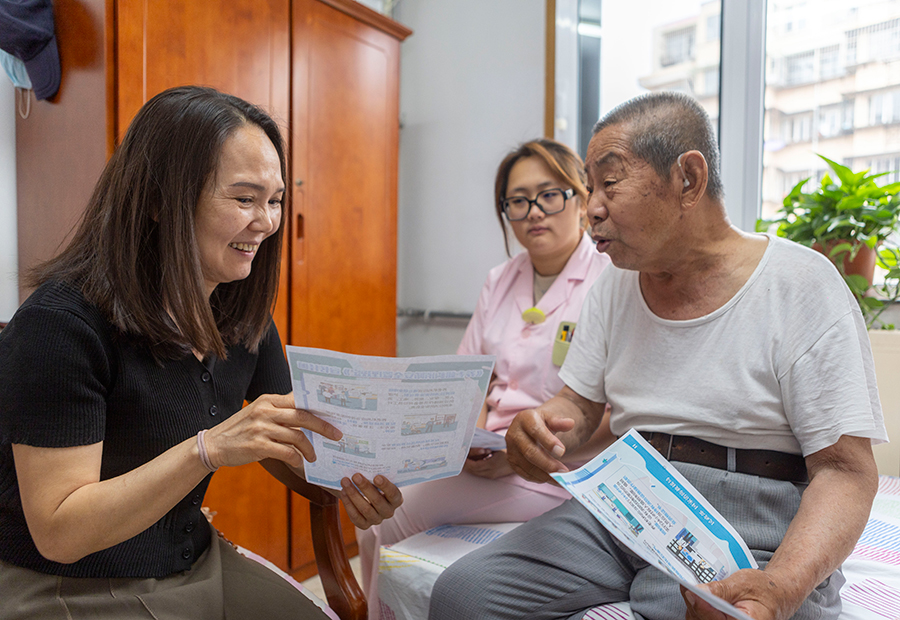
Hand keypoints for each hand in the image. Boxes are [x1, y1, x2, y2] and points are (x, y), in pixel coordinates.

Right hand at [204, 393, 340, 468]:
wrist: (213, 444)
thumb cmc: (241, 430)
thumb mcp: (259, 412)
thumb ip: (280, 411)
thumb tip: (308, 415)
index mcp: (268, 400)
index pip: (299, 399)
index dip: (318, 406)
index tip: (333, 413)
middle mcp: (265, 411)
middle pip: (303, 416)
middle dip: (323, 426)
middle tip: (336, 435)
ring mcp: (261, 428)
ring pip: (297, 436)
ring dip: (309, 448)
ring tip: (313, 456)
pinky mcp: (258, 445)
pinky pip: (286, 452)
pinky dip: (296, 458)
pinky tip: (299, 462)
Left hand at [340, 474, 402, 528]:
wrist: (363, 494)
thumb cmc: (372, 482)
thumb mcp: (377, 477)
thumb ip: (375, 472)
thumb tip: (365, 458)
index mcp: (396, 499)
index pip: (393, 494)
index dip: (386, 486)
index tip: (376, 476)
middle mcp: (389, 511)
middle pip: (378, 501)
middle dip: (365, 487)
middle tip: (356, 475)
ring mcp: (377, 520)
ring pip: (365, 509)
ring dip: (354, 494)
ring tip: (345, 481)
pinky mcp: (364, 525)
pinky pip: (356, 517)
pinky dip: (348, 504)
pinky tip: (343, 492)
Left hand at [464, 449, 513, 478]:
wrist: (522, 461)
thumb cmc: (509, 450)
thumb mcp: (496, 447)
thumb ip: (484, 447)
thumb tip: (471, 445)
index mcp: (491, 464)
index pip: (474, 466)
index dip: (466, 461)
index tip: (461, 456)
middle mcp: (490, 472)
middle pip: (473, 470)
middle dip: (465, 464)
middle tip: (460, 458)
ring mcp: (491, 475)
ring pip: (475, 473)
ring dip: (470, 466)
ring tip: (465, 459)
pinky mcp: (492, 476)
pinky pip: (480, 473)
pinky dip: (475, 468)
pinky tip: (473, 462)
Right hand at [505, 408, 574, 482]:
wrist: (528, 429)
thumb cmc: (541, 423)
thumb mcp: (550, 418)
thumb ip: (559, 421)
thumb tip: (570, 423)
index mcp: (524, 419)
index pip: (536, 431)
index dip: (548, 442)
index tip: (562, 451)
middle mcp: (514, 434)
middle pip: (530, 452)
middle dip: (548, 464)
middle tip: (564, 471)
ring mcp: (511, 449)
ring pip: (527, 466)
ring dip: (545, 475)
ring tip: (560, 478)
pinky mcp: (511, 461)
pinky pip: (524, 473)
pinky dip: (539, 478)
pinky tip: (550, 478)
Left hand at [681, 569, 794, 619]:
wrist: (776, 595)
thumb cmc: (764, 590)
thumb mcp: (744, 584)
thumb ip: (721, 589)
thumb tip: (699, 591)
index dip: (702, 607)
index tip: (691, 591)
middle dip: (695, 603)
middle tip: (687, 584)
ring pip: (698, 619)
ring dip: (693, 605)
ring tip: (693, 587)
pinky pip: (700, 618)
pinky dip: (696, 607)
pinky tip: (697, 595)